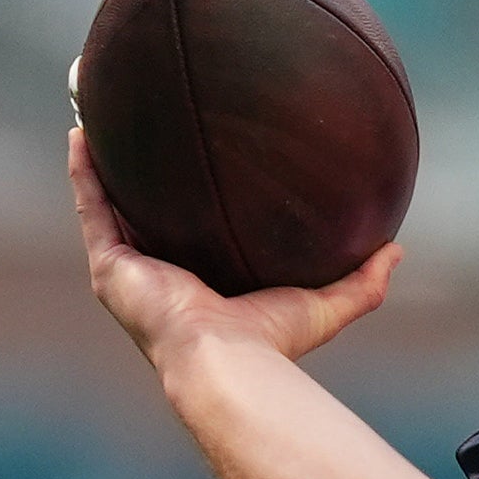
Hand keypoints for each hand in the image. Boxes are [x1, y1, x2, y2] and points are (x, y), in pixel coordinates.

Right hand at [70, 124, 396, 370]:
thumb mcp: (327, 305)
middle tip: (145, 131)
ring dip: (100, 163)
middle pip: (145, 214)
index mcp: (202, 285)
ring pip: (108, 204)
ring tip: (99, 117)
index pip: (193, 236)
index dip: (190, 204)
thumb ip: (363, 281)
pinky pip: (91, 206)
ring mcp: (130, 271)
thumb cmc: (273, 343)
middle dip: (140, 176)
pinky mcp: (110, 266)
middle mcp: (159, 276)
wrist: (228, 362)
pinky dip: (84, 170)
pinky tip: (82, 132)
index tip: (197, 165)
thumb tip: (397, 251)